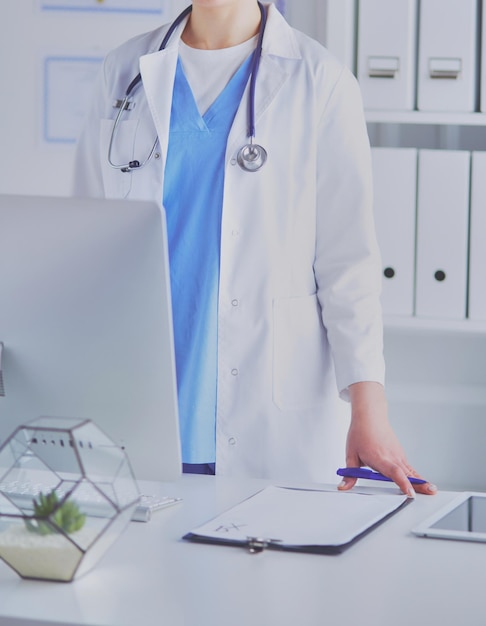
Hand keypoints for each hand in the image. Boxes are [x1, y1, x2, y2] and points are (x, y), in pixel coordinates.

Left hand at [337, 382, 436, 496]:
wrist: (370, 417)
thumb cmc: (360, 433)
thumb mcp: (351, 454)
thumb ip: (350, 474)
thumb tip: (343, 487)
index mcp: (379, 457)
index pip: (393, 471)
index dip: (402, 482)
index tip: (409, 492)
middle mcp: (391, 456)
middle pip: (407, 473)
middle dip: (419, 484)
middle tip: (431, 493)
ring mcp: (398, 455)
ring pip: (411, 471)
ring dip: (421, 481)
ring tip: (432, 491)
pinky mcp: (400, 455)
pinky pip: (410, 468)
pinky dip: (417, 476)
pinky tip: (424, 485)